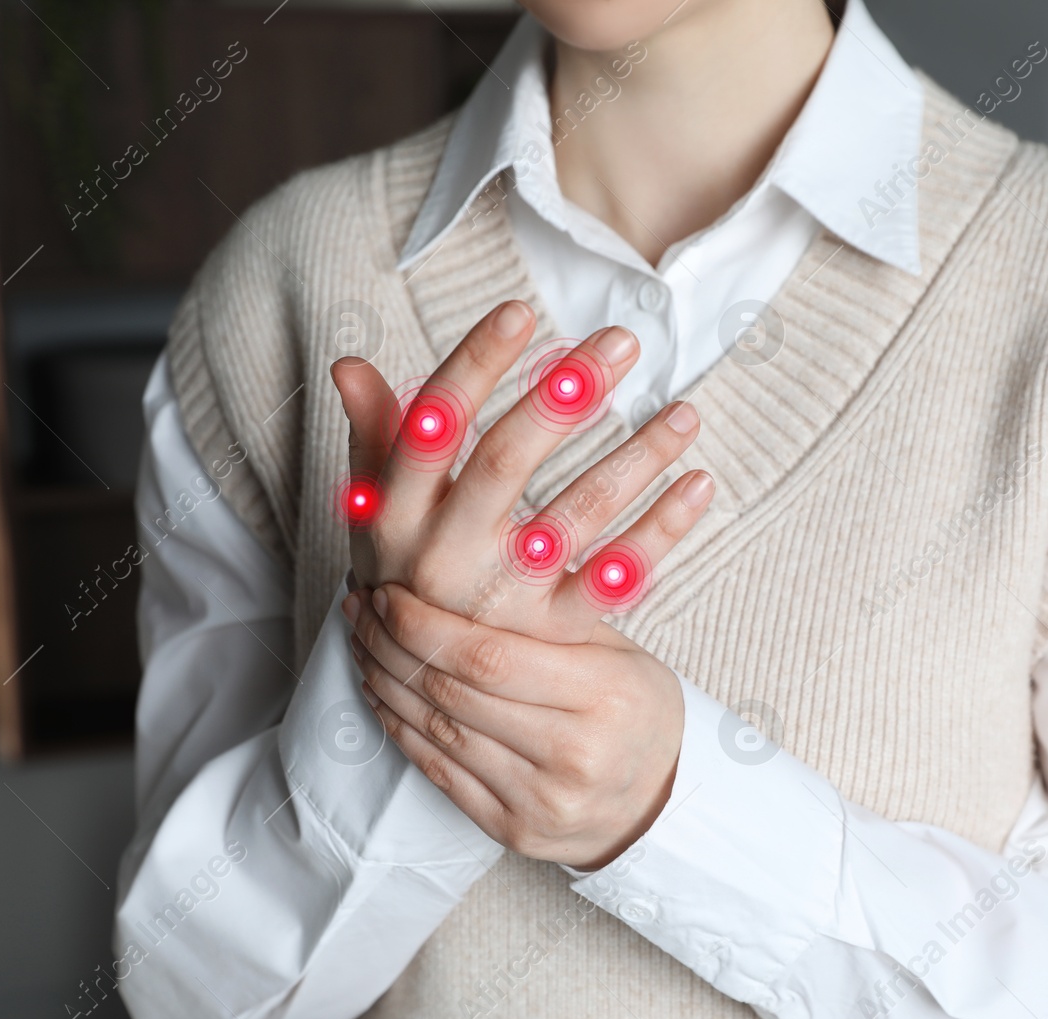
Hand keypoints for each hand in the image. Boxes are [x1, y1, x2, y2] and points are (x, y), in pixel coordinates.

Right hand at [331, 299, 708, 643]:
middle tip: (620, 343)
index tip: (520, 312)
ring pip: (576, 515)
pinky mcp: (551, 634)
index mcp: (398, 512)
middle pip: (505, 462)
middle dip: (564, 396)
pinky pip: (614, 580)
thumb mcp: (379, 505)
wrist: (425, 679)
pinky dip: (662, 532)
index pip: (431, 427)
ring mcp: (501, 599)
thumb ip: (375, 433)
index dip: (472, 366)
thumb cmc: (407, 563)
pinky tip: (698, 483)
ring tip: (685, 411)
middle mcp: (446, 554)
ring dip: (635, 457)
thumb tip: (349, 364)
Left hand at [343, 583, 687, 869]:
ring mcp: (539, 799)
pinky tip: (381, 693)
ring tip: (362, 641)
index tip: (389, 594)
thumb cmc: (636, 710)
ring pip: (438, 732)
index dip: (424, 624)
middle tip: (360, 608)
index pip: (488, 657)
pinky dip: (401, 728)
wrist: (660, 802)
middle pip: (455, 693)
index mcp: (603, 695)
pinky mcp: (512, 830)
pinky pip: (439, 772)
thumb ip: (551, 616)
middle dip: (394, 644)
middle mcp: (571, 754)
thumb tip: (472, 553)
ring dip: (387, 682)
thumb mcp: (617, 650)